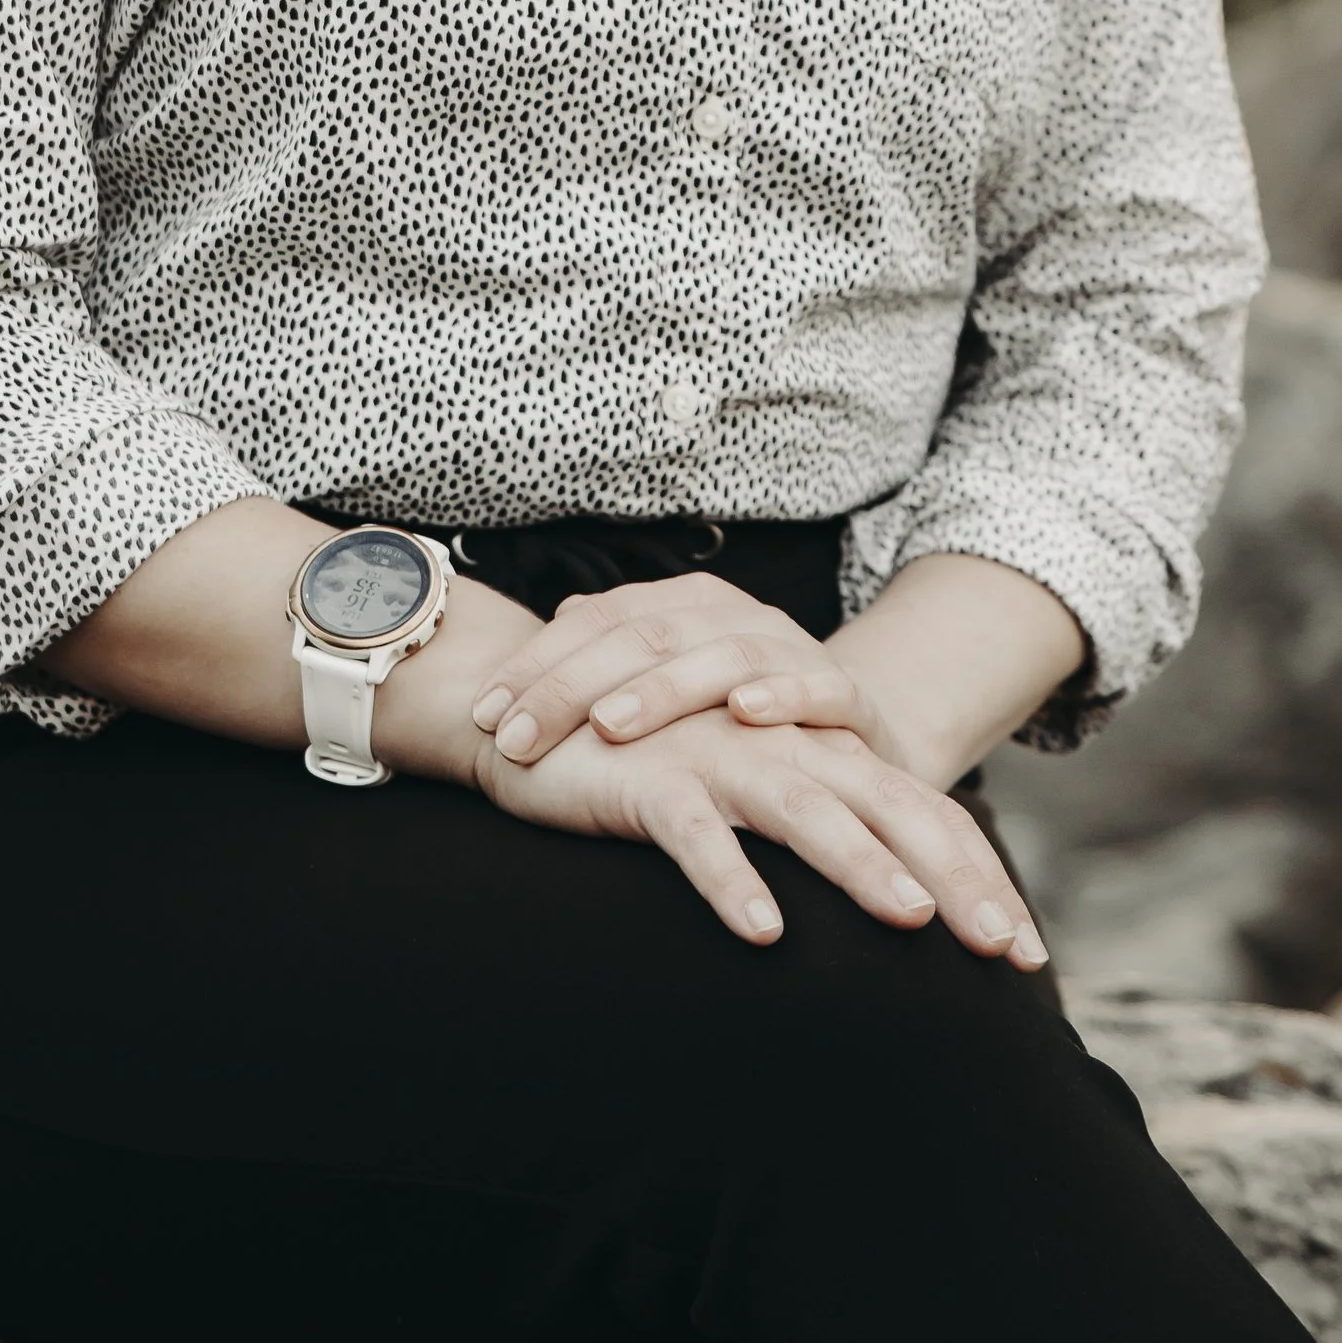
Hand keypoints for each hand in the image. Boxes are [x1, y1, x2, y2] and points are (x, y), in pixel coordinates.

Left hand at [470, 571, 896, 768]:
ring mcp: (792, 650)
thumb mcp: (675, 683)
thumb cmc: (741, 713)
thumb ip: (614, 656)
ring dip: (664, 690)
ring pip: (723, 655)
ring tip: (610, 725)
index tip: (483, 715)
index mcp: (686, 605)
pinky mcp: (844, 694)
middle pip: (646, 636)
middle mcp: (736, 616)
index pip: (599, 619)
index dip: (538, 664)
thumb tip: (550, 632)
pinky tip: (744, 711)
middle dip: (573, 687)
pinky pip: (815, 686)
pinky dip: (781, 693)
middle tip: (518, 737)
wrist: (858, 727)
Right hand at [476, 702, 1050, 965]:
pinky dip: (731, 878)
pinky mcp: (650, 779)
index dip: (979, 876)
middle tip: (1005, 947)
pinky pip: (697, 832)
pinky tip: (765, 929)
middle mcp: (786, 750)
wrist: (543, 711)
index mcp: (821, 756)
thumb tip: (896, 907)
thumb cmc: (660, 766)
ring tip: (912, 918)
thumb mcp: (752, 795)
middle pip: (890, 808)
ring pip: (805, 810)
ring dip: (860, 864)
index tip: (1028, 956)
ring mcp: (720, 758)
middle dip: (954, 876)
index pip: (922, 811)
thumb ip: (817, 830)